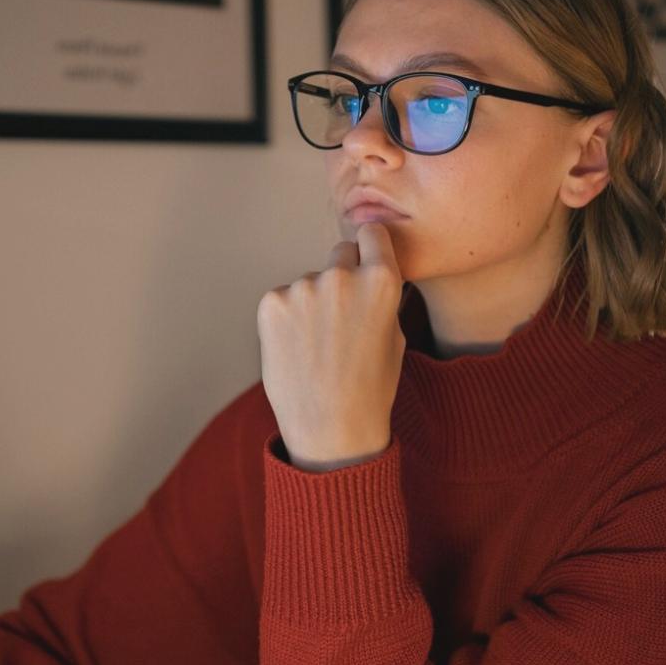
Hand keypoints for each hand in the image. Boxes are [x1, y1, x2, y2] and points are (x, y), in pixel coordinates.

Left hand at [256, 222, 405, 470]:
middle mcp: (341, 276)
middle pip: (340, 254)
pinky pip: (284, 299)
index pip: (373, 234)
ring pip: (310, 282)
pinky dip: (288, 319)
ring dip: (312, 303)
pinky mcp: (271, 303)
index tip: (366, 261)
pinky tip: (297, 350)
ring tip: (317, 348)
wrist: (330, 430)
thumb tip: (365, 270)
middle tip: (341, 320)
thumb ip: (380, 296)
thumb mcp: (394, 336)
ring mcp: (302, 288)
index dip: (370, 249)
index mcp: (381, 281)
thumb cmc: (370, 389)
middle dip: (343, 276)